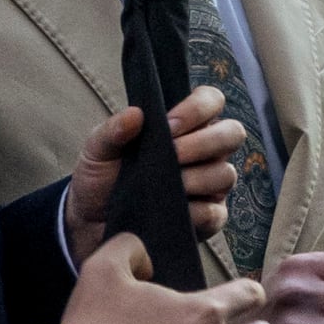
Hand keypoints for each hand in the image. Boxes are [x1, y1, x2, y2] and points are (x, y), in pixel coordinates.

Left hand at [63, 87, 248, 265]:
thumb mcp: (97, 149)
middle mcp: (205, 153)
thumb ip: (113, 129)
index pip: (211, 101)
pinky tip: (169, 210)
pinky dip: (193, 211)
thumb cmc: (101, 179)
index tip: (169, 125)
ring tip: (164, 185)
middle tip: (173, 154)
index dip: (198, 108)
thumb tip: (136, 114)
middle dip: (204, 142)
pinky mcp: (208, 218)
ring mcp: (210, 186)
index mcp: (185, 127)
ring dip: (196, 178)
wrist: (90, 222)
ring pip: (225, 174)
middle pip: (233, 134)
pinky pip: (215, 212)